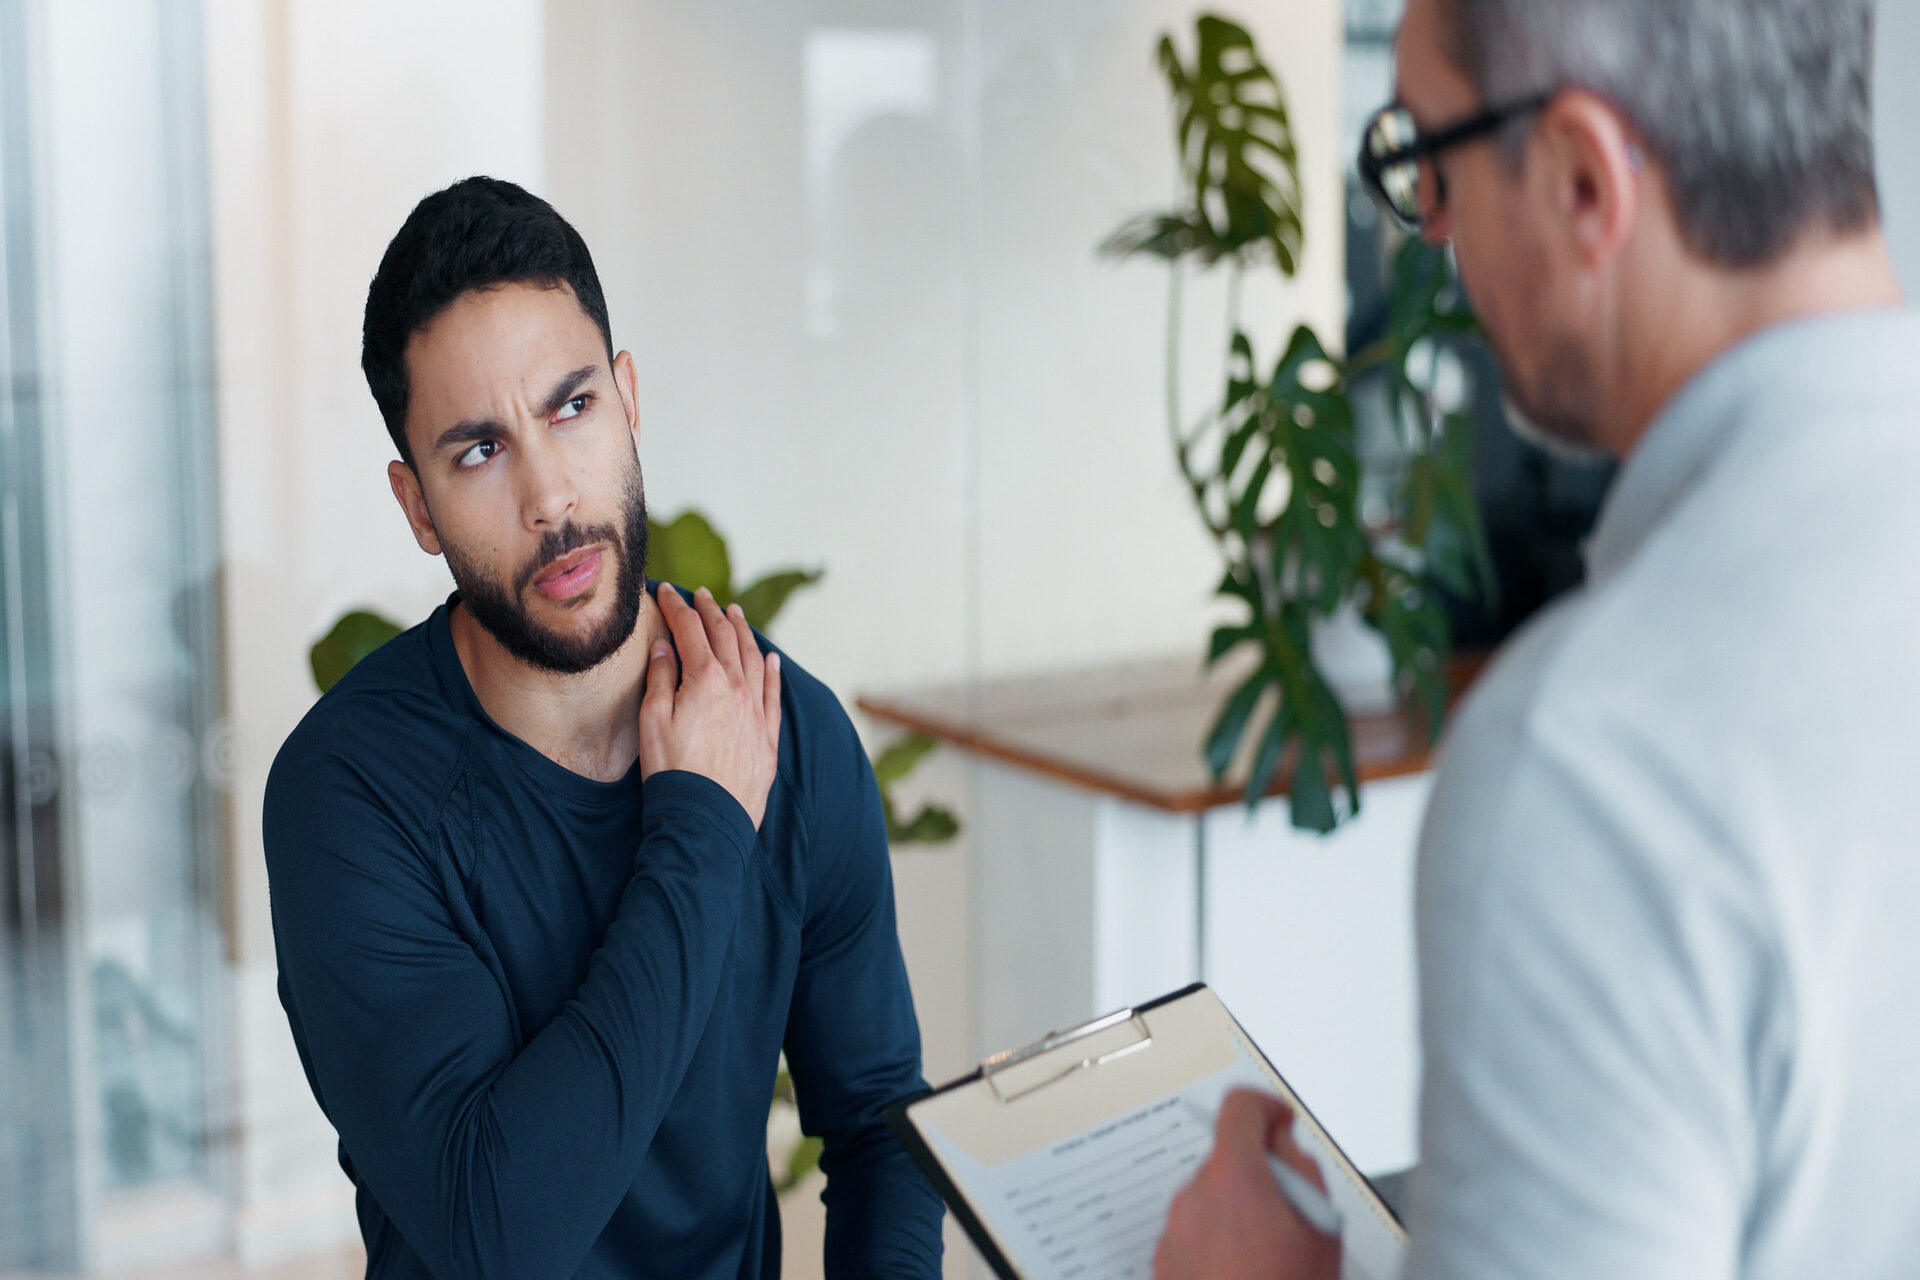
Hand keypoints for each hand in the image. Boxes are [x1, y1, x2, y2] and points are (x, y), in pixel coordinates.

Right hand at [639, 587, 782, 828]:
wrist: (705, 819)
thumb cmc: (671, 772)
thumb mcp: (652, 720)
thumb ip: (660, 677)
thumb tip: (666, 645)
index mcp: (705, 680)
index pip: (690, 630)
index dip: (676, 606)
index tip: (666, 591)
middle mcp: (737, 689)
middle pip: (726, 638)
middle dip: (711, 612)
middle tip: (702, 596)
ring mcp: (756, 712)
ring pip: (754, 659)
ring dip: (744, 632)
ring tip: (736, 615)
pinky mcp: (767, 737)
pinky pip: (774, 694)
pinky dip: (773, 671)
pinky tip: (772, 659)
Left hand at [1154, 1089, 1341, 1279]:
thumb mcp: (1322, 1229)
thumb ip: (1302, 1171)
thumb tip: (1284, 1149)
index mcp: (1234, 1179)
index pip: (1239, 1108)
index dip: (1267, 1107)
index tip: (1282, 1122)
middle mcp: (1194, 1198)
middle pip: (1226, 1157)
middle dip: (1259, 1172)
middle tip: (1292, 1210)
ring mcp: (1174, 1232)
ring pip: (1210, 1196)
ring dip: (1238, 1209)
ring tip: (1272, 1256)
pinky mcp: (1164, 1263)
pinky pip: (1194, 1231)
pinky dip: (1218, 1239)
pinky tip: (1246, 1272)